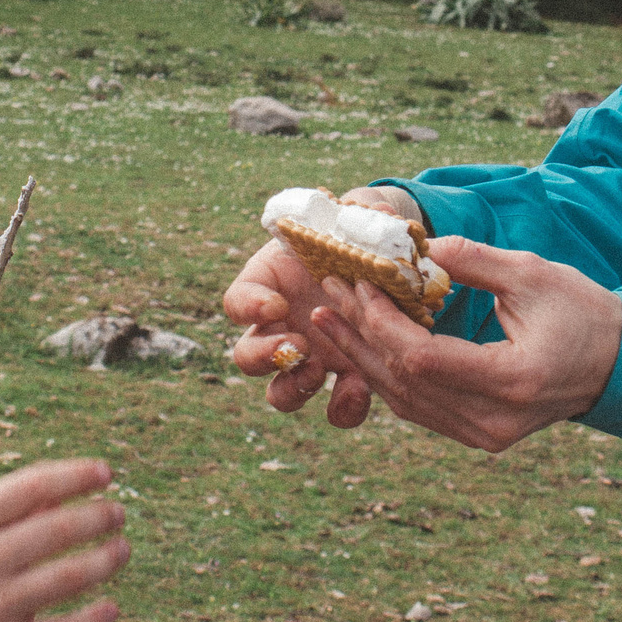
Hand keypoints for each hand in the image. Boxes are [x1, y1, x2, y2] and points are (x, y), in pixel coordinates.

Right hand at [0, 459, 125, 621]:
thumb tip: (62, 496)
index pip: (34, 485)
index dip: (77, 475)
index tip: (104, 473)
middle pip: (60, 527)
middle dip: (100, 515)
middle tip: (117, 513)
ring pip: (71, 576)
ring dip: (107, 559)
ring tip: (120, 550)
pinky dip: (94, 618)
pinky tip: (109, 607)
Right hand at [222, 186, 421, 427]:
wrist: (384, 263)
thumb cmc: (358, 235)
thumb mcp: (356, 217)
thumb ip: (360, 212)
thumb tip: (379, 213)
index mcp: (270, 285)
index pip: (238, 301)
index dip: (248, 306)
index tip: (274, 304)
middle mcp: (281, 328)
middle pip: (246, 357)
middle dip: (265, 356)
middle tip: (297, 345)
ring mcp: (310, 359)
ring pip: (280, 393)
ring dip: (294, 388)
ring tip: (320, 371)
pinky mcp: (345, 379)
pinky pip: (333, 410)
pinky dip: (343, 408)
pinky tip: (360, 392)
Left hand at [306, 234, 621, 451]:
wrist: (620, 363)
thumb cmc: (582, 312)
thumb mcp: (532, 274)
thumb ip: (473, 261)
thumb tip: (418, 247)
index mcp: (511, 380)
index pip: (423, 358)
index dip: (381, 322)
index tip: (358, 283)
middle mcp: (493, 420)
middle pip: (405, 383)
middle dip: (360, 336)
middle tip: (328, 297)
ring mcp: (485, 435)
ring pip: (405, 402)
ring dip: (365, 358)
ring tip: (331, 319)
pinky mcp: (480, 434)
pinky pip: (421, 409)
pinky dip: (390, 376)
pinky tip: (365, 346)